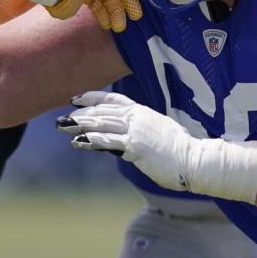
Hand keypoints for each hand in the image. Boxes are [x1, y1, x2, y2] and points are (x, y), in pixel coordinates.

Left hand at [56, 91, 194, 191]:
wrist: (195, 160)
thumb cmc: (180, 150)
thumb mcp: (158, 133)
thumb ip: (141, 131)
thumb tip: (126, 139)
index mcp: (143, 111)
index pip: (113, 99)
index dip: (93, 98)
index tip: (76, 100)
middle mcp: (137, 116)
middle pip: (102, 111)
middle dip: (80, 114)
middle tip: (62, 119)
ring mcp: (136, 130)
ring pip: (101, 123)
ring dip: (80, 126)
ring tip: (64, 128)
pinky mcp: (135, 146)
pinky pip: (109, 141)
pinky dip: (92, 140)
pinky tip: (79, 141)